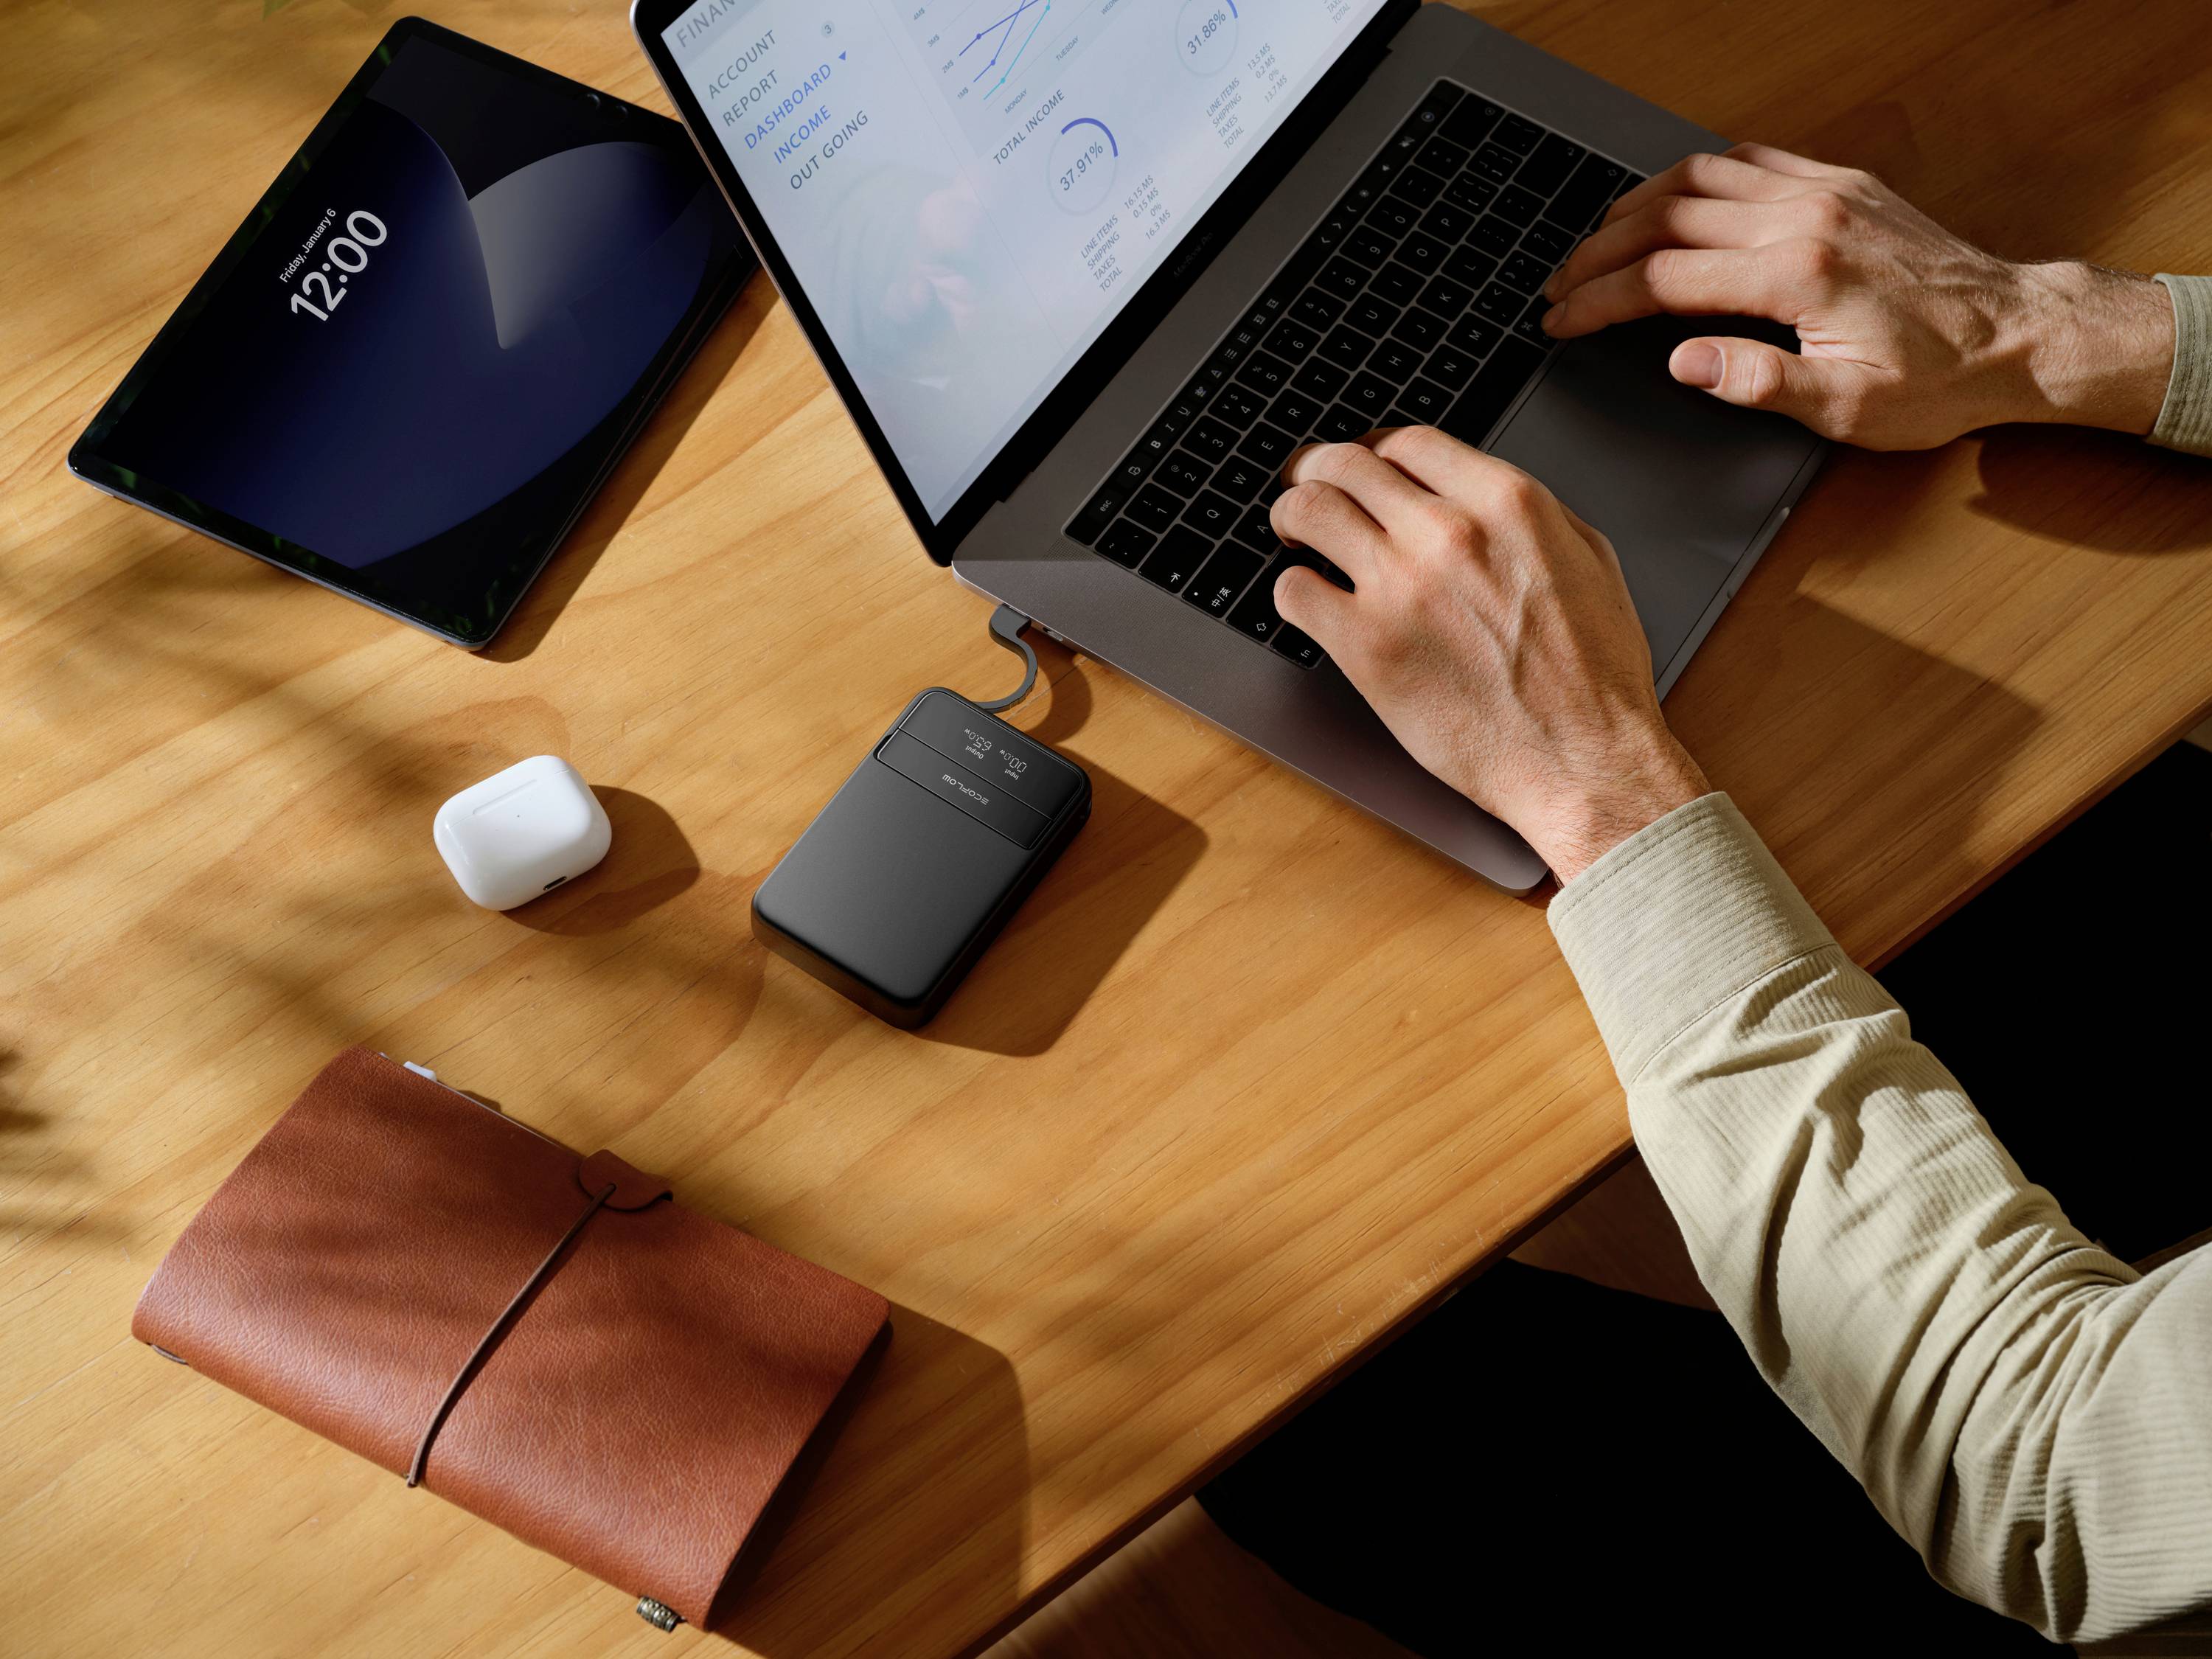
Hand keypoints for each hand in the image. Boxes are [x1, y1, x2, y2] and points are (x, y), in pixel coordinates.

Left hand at [1268, 428, 1707, 883]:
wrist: (1581, 759)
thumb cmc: (1594, 676)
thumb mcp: (1589, 561)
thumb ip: (1530, 514)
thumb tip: (1479, 495)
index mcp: (1507, 502)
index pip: (1407, 442)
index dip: (1374, 451)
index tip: (1365, 467)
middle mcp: (1448, 532)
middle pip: (1345, 464)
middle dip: (1318, 471)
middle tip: (1307, 487)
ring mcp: (1401, 587)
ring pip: (1307, 512)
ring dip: (1290, 515)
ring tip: (1292, 533)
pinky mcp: (1365, 646)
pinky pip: (1294, 591)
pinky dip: (1292, 588)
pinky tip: (1309, 599)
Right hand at [1540, 144, 2174, 448]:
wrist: (2019, 335)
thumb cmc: (1937, 380)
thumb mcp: (1845, 408)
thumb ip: (1757, 382)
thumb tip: (1685, 362)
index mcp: (1797, 275)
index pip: (1663, 278)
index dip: (1598, 300)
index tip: (1560, 319)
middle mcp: (1806, 217)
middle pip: (1667, 216)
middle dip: (1599, 252)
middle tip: (1561, 283)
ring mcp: (1825, 192)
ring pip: (1701, 176)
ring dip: (1638, 204)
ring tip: (1599, 241)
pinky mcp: (1843, 185)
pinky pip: (1751, 160)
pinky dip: (1696, 177)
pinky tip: (1674, 200)